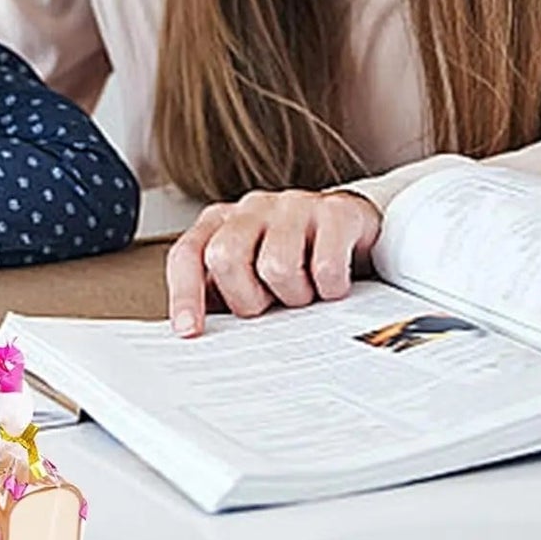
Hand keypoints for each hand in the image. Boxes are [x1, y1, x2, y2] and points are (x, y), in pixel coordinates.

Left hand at [166, 188, 381, 336]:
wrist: (355, 233)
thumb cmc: (295, 262)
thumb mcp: (251, 278)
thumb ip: (222, 297)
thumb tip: (194, 334)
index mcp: (221, 222)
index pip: (188, 255)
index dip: (185, 294)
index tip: (189, 331)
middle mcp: (251, 208)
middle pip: (225, 257)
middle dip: (246, 297)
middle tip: (269, 305)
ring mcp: (292, 205)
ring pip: (276, 266)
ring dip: (294, 296)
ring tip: (305, 292)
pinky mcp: (334, 211)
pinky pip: (325, 267)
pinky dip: (329, 289)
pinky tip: (331, 285)